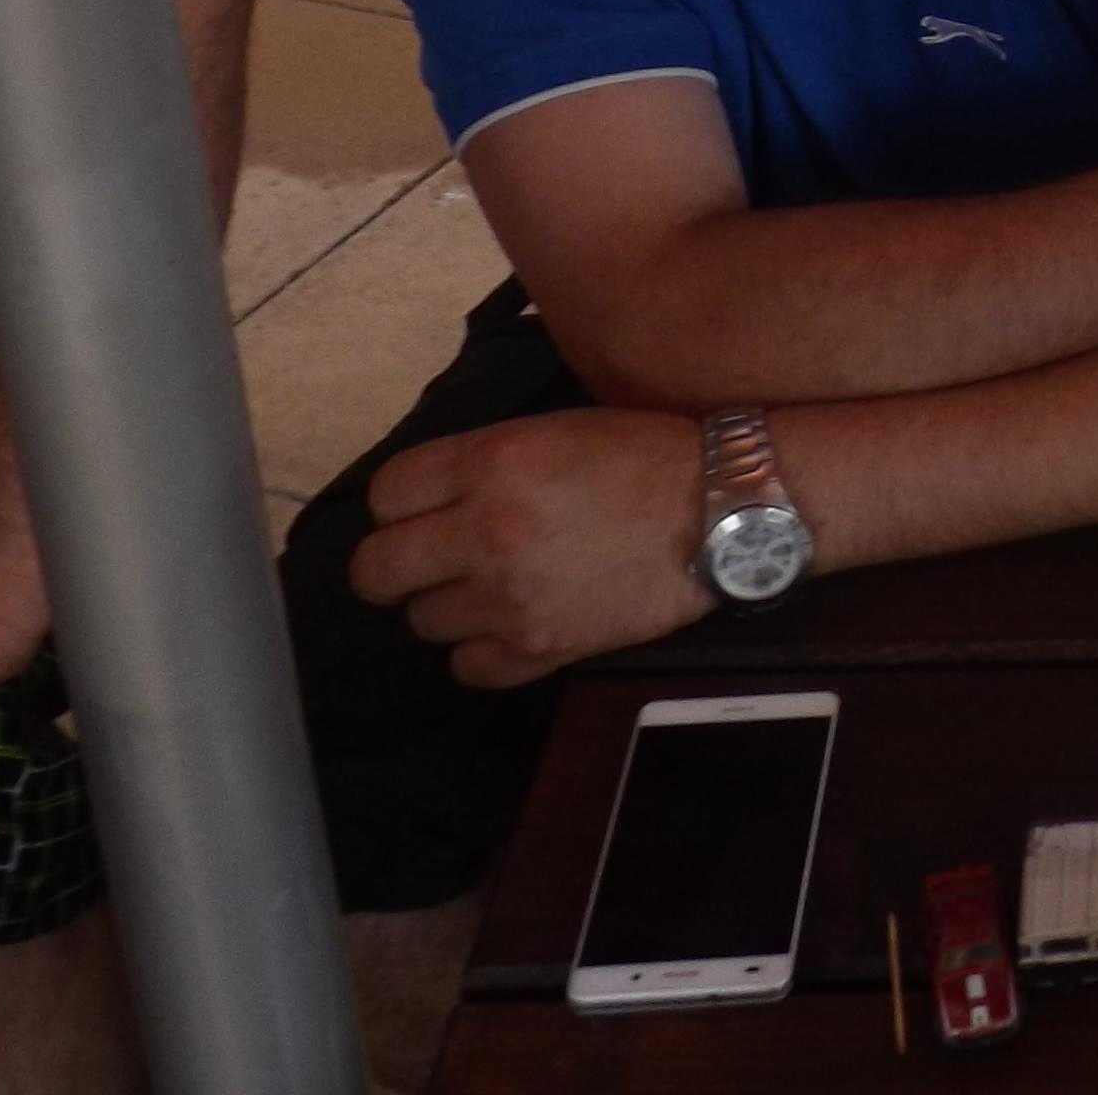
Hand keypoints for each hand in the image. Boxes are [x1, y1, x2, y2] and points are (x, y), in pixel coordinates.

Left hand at [350, 407, 713, 691]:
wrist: (721, 510)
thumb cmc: (642, 456)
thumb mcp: (553, 430)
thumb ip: (481, 463)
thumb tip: (426, 499)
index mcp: (490, 464)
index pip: (385, 496)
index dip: (402, 502)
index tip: (427, 507)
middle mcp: (485, 533)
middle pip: (376, 572)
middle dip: (396, 564)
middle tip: (434, 558)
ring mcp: (508, 599)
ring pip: (421, 621)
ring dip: (449, 604)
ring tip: (495, 586)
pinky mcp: (539, 649)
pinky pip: (466, 667)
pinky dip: (482, 649)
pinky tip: (513, 623)